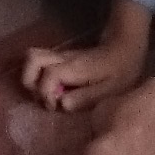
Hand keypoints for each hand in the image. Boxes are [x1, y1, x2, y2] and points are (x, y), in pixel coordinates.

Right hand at [21, 22, 151, 111]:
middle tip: (45, 99)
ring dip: (31, 77)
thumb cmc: (121, 71)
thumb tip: (61, 105)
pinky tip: (53, 89)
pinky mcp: (61, 58)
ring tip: (46, 95)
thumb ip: (85, 98)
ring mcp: (60, 56)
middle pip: (31, 58)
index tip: (56, 107)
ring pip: (32, 57)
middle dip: (30, 82)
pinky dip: (38, 75)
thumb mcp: (110, 90)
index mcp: (74, 67)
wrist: (125, 48)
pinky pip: (40, 61)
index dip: (45, 94)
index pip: (48, 75)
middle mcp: (62, 58)